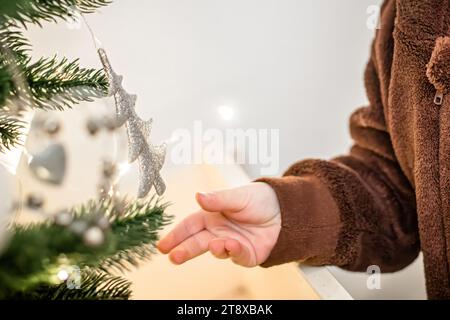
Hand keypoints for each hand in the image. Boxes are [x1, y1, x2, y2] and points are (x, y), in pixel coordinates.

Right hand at [157, 182, 280, 266]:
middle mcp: (218, 231)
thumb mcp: (237, 195)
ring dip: (215, 249)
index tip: (163, 245)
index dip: (176, 234)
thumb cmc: (258, 199)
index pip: (190, 226)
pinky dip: (234, 251)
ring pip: (216, 250)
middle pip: (197, 242)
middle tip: (173, 257)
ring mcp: (231, 244)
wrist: (285, 209)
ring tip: (216, 245)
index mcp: (211, 216)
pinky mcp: (246, 254)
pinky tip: (232, 245)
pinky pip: (238, 255)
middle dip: (184, 250)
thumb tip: (198, 196)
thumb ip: (218, 199)